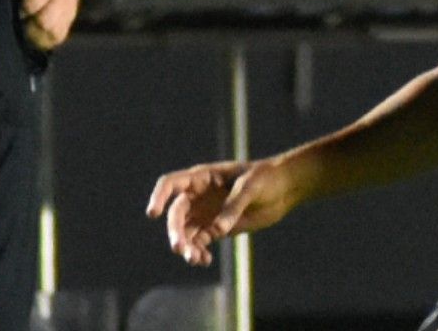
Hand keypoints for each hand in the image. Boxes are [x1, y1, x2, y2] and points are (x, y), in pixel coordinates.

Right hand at [146, 159, 297, 266]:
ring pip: (185, 232)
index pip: (172, 184)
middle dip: (175, 231)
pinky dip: (198, 252)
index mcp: (203, 177)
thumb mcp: (251, 188)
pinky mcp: (216, 228)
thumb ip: (233, 207)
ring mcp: (206, 212)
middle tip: (180, 249)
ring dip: (186, 246)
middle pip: (176, 214)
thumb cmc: (266, 178)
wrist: (283, 189)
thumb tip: (217, 230)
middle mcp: (199, 195)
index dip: (159, 197)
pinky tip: (205, 260)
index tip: (153, 214)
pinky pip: (199, 242)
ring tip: (196, 260)